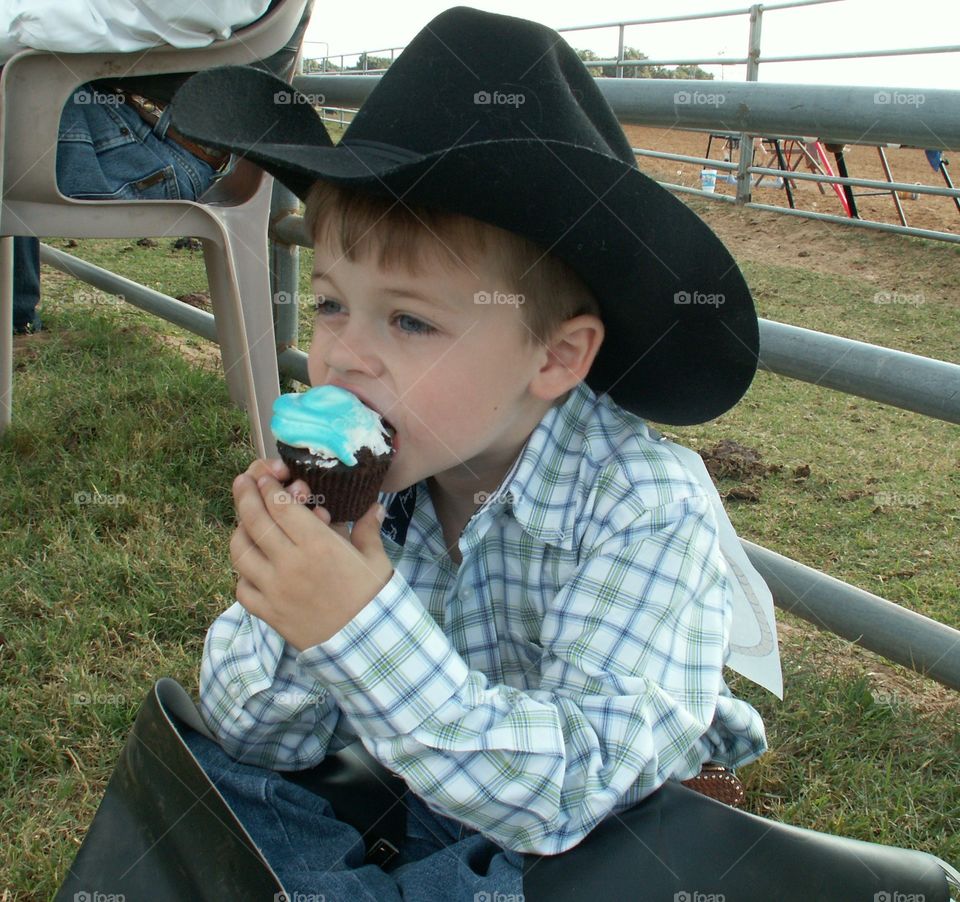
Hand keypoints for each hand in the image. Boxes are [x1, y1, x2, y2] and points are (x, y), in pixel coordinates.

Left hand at [229, 460, 392, 650]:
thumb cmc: (373, 598)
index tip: (266, 476)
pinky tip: (253, 566)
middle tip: (243, 482)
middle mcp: (290, 564)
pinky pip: (241, 587)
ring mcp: (274, 590)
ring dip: (239, 531)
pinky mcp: (268, 613)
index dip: (269, 486)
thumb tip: (373, 507)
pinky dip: (242, 573)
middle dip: (245, 494)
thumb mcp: (374, 559)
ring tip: (245, 523)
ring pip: (240, 552)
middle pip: (254, 520)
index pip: (280, 505)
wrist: (367, 645)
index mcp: (317, 545)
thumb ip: (366, 529)